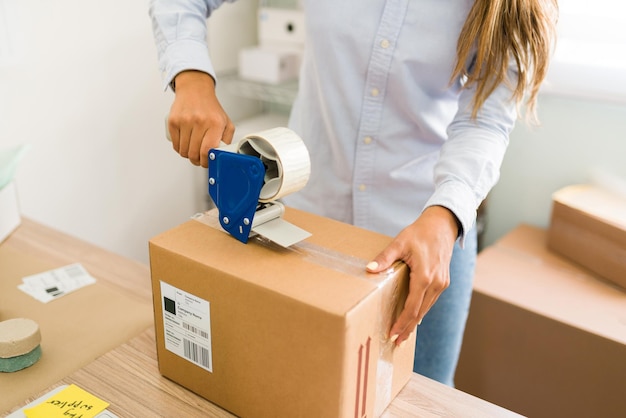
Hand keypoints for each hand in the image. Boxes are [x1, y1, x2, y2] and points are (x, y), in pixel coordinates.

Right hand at [167, 71, 234, 167]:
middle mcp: (199, 121)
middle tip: (199, 158)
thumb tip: (222, 156)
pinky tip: (185, 143)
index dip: (206, 161)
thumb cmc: (210, 107)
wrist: (195, 89)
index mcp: (215, 123)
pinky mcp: (173, 121)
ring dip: (188, 155)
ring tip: (192, 150)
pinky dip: (180, 148)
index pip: (208, 150)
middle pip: (194, 153)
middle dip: (197, 160)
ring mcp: (185, 121)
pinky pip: (175, 144)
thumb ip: (227, 140)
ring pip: (184, 151)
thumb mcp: (226, 122)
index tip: (207, 162)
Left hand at [366, 205, 458, 345]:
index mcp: (424, 277)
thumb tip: (369, 269)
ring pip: (426, 308)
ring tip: (403, 335)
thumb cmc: (419, 233)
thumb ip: (385, 258)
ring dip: (415, 322)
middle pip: (420, 313)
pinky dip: (421, 311)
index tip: (392, 334)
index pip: (412, 308)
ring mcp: (442, 283)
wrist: (442, 225)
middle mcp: (436, 283)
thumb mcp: (399, 243)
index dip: (402, 323)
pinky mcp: (443, 281)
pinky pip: (430, 301)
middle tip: (395, 343)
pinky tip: (414, 319)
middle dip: (407, 329)